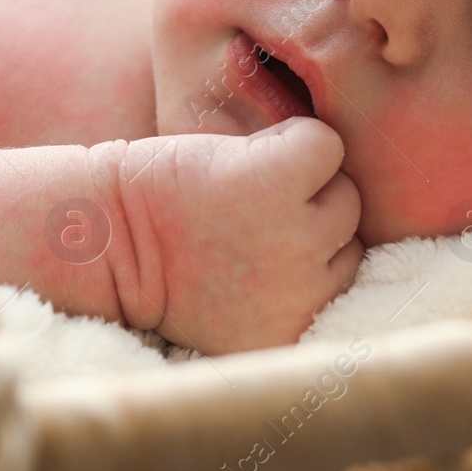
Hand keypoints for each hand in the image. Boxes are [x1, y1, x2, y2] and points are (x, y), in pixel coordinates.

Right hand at [106, 117, 362, 353]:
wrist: (114, 249)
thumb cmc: (169, 183)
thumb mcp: (230, 140)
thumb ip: (295, 150)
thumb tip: (357, 164)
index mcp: (276, 178)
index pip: (330, 147)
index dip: (291, 147)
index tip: (249, 160)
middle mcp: (294, 238)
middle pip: (346, 200)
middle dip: (309, 196)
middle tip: (252, 205)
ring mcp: (293, 292)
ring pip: (349, 249)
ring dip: (318, 242)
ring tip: (259, 241)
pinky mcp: (286, 330)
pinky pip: (331, 294)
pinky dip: (307, 285)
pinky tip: (263, 276)